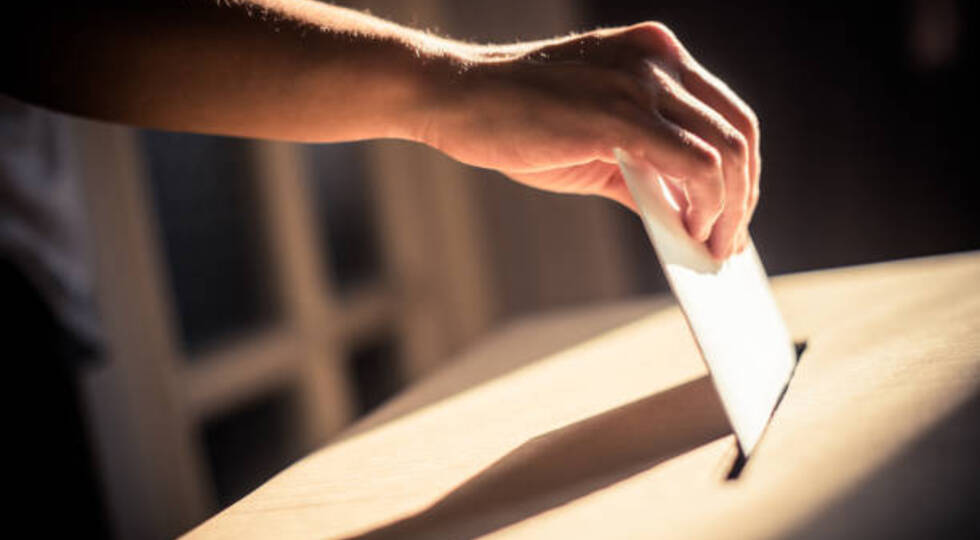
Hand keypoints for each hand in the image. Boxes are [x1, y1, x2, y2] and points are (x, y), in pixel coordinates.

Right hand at [414, 23, 759, 258]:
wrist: (457, 97)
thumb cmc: (517, 118)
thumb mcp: (594, 144)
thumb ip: (644, 173)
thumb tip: (688, 221)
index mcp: (655, 55)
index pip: (725, 114)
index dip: (740, 172)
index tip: (734, 217)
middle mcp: (658, 59)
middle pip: (738, 131)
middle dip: (742, 196)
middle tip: (728, 243)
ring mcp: (642, 81)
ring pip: (726, 150)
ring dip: (728, 210)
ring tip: (710, 248)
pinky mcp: (622, 113)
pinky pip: (694, 165)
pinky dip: (704, 207)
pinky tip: (688, 234)